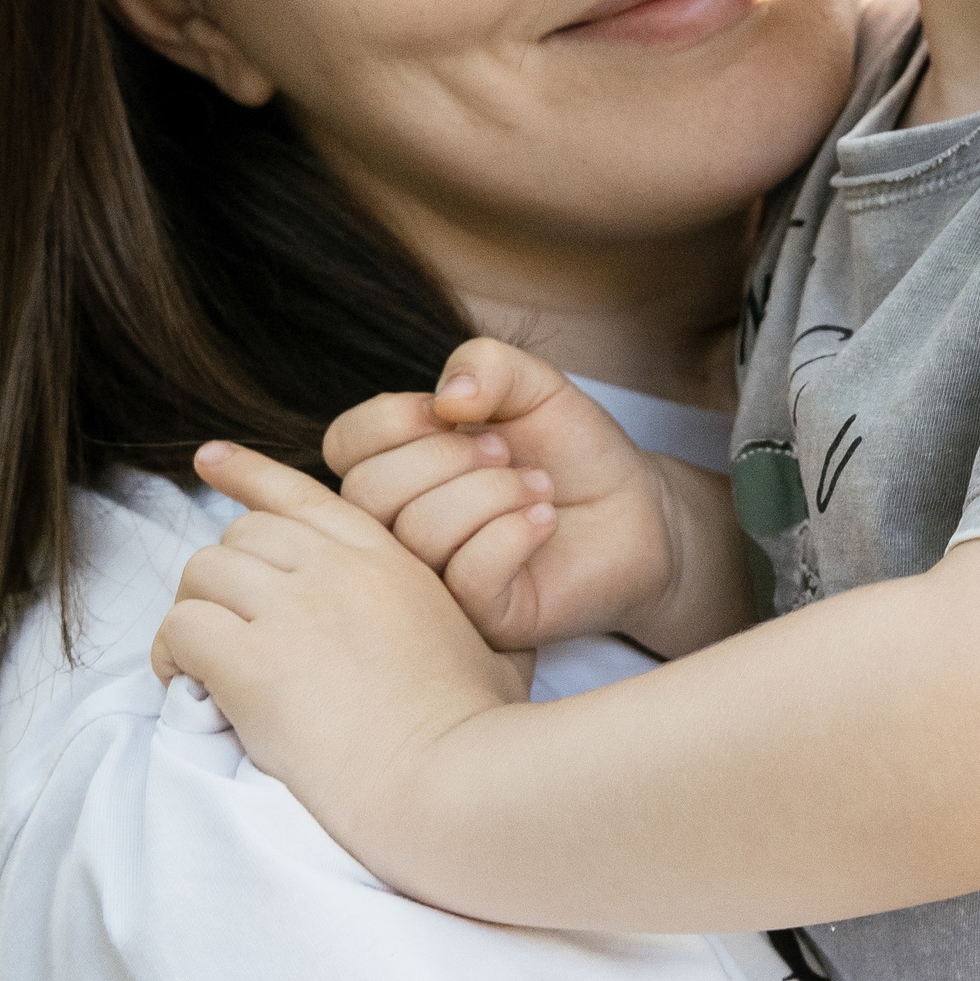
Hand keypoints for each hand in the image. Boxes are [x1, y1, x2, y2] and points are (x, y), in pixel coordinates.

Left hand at [151, 443, 524, 838]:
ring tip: (198, 663)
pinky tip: (190, 686)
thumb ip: (474, 614)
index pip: (302, 493)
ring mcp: (295, 611)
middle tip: (225, 630)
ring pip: (203, 572)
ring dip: (193, 615)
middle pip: (242, 533)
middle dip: (224, 577)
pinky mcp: (255, 663)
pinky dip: (173, 655)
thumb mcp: (494, 646)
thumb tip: (486, 604)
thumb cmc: (479, 731)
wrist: (452, 783)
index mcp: (389, 559)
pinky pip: (184, 628)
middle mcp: (338, 570)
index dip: (248, 473)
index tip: (211, 460)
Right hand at [326, 337, 717, 654]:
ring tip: (537, 487)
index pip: (345, 442)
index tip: (457, 411)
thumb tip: (448, 396)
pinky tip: (544, 520)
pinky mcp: (482, 617)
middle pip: (367, 492)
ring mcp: (436, 579)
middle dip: (447, 457)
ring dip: (493, 493)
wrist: (634, 511)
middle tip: (506, 451)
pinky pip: (467, 577)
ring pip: (419, 534)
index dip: (396, 419)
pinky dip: (514, 534)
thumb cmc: (572, 450)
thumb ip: (486, 363)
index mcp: (398, 466)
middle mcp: (402, 526)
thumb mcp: (534, 384)